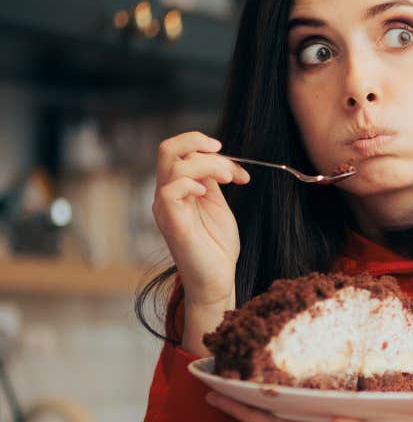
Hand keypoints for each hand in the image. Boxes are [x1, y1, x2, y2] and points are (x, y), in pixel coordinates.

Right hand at [152, 131, 250, 308]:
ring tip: (229, 178)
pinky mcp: (172, 222)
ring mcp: (166, 208)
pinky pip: (170, 189)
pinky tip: (205, 192)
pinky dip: (190, 183)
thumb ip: (212, 181)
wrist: (217, 280)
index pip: (181, 152)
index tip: (237, 171)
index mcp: (177, 189)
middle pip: (168, 148)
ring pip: (173, 164)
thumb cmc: (217, 246)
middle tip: (224, 155)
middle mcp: (166, 195)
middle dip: (199, 142)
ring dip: (207, 164)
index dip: (210, 151)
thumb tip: (216, 158)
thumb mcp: (217, 205)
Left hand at [206, 392, 412, 421]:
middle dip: (239, 402)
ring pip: (282, 410)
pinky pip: (300, 401)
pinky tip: (274, 378)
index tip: (217, 394)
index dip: (245, 409)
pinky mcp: (336, 410)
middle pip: (270, 416)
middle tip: (211, 381)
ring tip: (235, 375)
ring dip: (256, 396)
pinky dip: (281, 391)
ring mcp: (325, 419)